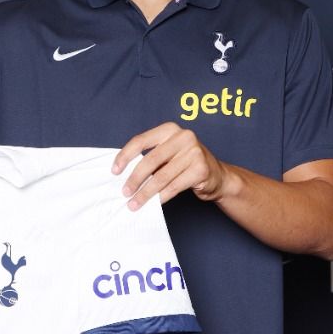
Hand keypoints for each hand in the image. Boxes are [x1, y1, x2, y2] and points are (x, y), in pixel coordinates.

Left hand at [112, 122, 228, 209]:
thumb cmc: (186, 164)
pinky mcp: (201, 170)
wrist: (218, 176)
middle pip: (150, 160)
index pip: (141, 141)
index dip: (125, 156)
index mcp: (170, 129)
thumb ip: (150, 157)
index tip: (114, 171)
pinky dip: (161, 197)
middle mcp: (183, 137)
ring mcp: (194, 152)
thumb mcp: (168, 153)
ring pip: (161, 176)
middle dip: (135, 179)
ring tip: (134, 203)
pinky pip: (174, 186)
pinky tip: (153, 204)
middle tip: (125, 192)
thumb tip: (122, 173)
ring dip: (145, 193)